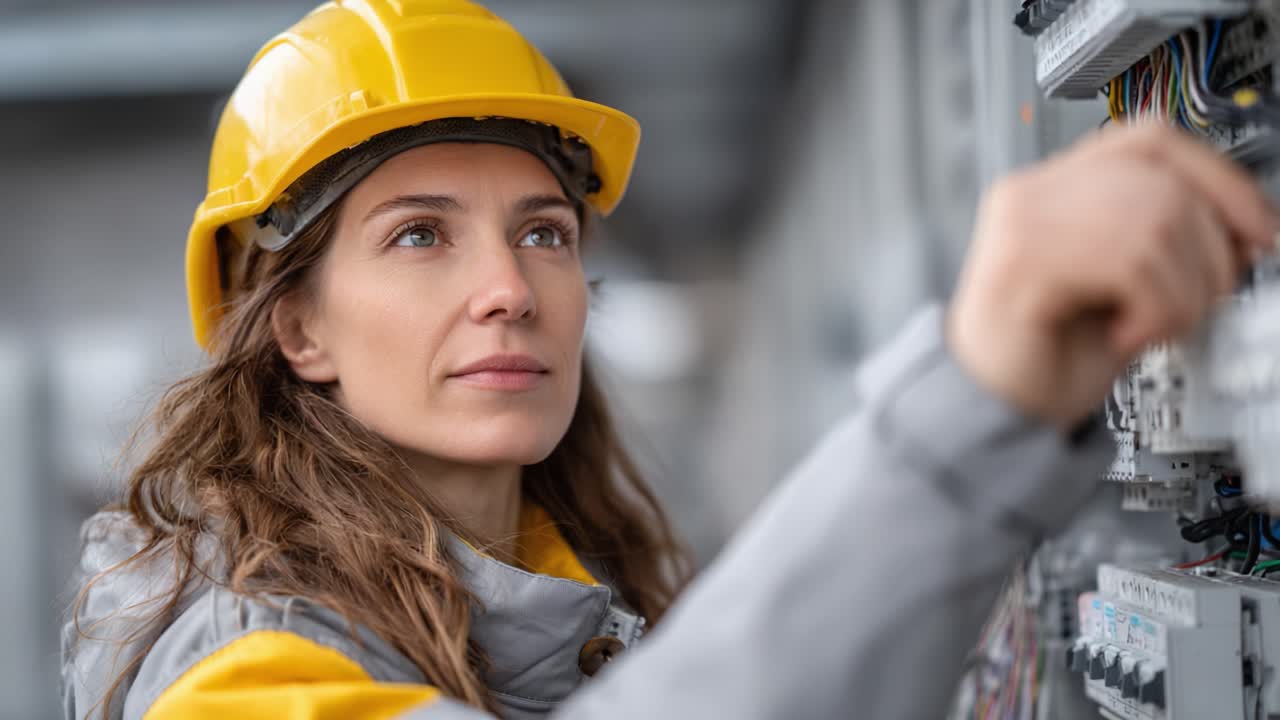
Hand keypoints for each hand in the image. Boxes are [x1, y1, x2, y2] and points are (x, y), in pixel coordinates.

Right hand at [948, 123, 1279, 431]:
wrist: (998, 411)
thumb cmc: (1054, 356)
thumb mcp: (1131, 289)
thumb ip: (1173, 244)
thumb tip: (1247, 228)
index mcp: (1056, 188)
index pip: (1150, 139)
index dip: (1218, 178)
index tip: (1258, 229)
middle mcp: (1032, 195)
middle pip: (1162, 180)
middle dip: (1208, 251)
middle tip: (1195, 304)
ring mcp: (1021, 224)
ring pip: (1155, 218)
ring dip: (1182, 291)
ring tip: (1153, 327)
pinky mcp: (1020, 263)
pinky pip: (1128, 260)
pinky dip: (1153, 310)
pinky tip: (1125, 336)